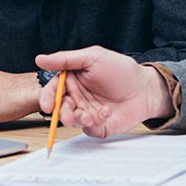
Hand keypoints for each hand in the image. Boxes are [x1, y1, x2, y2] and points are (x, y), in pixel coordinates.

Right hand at [36, 46, 172, 137]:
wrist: (144, 88)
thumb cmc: (122, 70)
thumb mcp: (94, 57)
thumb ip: (66, 59)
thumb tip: (40, 59)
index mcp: (73, 79)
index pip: (53, 90)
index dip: (48, 98)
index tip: (48, 105)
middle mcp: (77, 97)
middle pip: (60, 108)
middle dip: (62, 113)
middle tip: (69, 114)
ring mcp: (86, 111)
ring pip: (72, 121)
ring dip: (78, 119)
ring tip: (91, 114)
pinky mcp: (97, 125)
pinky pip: (89, 128)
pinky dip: (96, 121)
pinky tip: (106, 112)